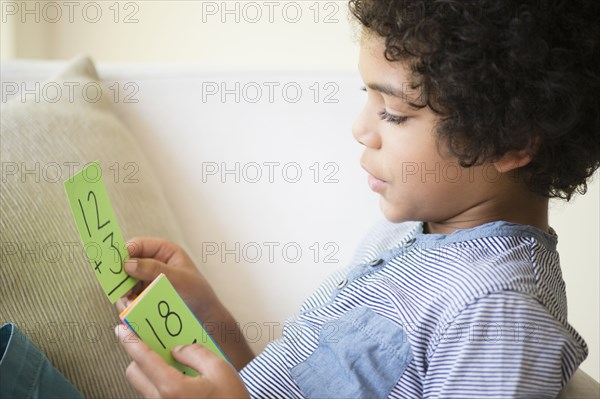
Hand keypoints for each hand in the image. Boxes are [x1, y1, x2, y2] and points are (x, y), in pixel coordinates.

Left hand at [116, 325, 248, 398]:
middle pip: (135, 372)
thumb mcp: (220, 370)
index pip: (143, 359)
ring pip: (145, 384)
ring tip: (173, 360)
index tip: (122, 329)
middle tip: (153, 342)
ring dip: (152, 370)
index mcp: (172, 389)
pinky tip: (181, 377)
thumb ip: (195, 353)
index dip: (130, 341)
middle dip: (139, 355)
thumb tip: (177, 349)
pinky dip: (161, 382)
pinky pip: (155, 394)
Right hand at [117, 237, 218, 321]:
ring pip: (126, 281)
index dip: (125, 252)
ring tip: (131, 300)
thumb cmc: (198, 293)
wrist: (205, 317)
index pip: (138, 245)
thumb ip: (155, 269)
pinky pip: (130, 295)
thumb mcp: (179, 279)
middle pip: (127, 263)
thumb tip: (129, 263)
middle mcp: (153, 262)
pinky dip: (129, 301)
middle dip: (123, 276)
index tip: (117, 265)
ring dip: (125, 290)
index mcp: (164, 251)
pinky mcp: (145, 294)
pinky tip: (135, 307)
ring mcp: (147, 279)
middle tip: (122, 289)